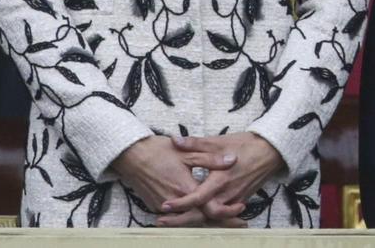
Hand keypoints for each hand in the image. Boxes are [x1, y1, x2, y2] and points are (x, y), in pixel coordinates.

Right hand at [111, 135, 243, 227]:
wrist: (131, 155)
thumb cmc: (160, 151)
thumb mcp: (187, 152)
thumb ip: (211, 159)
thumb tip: (233, 160)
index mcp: (186, 188)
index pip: (210, 207)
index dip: (227, 211)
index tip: (242, 208)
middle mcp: (175, 203)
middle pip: (202, 218)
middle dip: (222, 221)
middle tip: (241, 223)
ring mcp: (164, 207)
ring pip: (190, 219)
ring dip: (208, 221)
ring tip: (228, 222)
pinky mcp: (157, 206)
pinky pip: (178, 216)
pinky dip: (192, 217)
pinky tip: (204, 215)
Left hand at [157, 132, 284, 225]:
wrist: (271, 151)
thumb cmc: (245, 145)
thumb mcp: (220, 141)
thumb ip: (196, 143)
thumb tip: (175, 140)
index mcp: (221, 179)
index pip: (198, 197)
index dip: (181, 203)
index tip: (164, 206)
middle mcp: (228, 193)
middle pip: (203, 214)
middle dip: (182, 219)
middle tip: (162, 220)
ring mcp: (235, 199)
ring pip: (212, 216)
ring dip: (194, 219)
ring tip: (174, 219)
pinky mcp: (240, 200)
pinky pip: (222, 213)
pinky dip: (209, 216)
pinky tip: (197, 213)